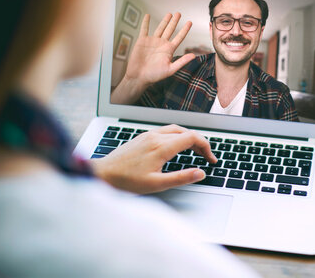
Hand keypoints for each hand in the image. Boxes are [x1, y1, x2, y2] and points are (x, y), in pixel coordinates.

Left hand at [91, 125, 216, 193]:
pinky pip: (165, 130)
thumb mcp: (157, 185)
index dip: (206, 147)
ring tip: (194, 151)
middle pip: (186, 132)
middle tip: (206, 157)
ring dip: (188, 138)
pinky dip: (177, 136)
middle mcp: (156, 137)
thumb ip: (181, 178)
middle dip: (200, 143)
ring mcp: (148, 135)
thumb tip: (200, 173)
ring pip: (176, 129)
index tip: (211, 160)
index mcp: (162, 147)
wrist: (103, 174)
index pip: (192, 138)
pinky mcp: (142, 136)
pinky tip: (176, 147)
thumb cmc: (127, 181)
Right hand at [111, 13, 194, 103]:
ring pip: (160, 28)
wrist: (139, 77)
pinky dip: (145, 23)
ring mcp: (152, 42)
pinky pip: (144, 29)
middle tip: (179, 13)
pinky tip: (147, 16)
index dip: (185, 30)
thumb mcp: (170, 69)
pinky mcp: (142, 41)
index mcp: (169, 50)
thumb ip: (181, 62)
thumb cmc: (154, 76)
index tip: (190, 22)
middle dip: (175, 22)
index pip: (179, 37)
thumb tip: (194, 56)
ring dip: (164, 21)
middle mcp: (162, 44)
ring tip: (169, 14)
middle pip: (170, 30)